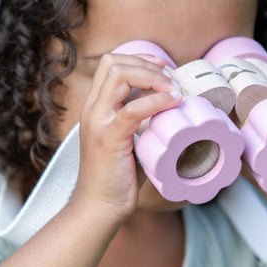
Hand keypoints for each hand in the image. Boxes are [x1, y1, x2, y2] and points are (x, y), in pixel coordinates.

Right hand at [72, 53, 180, 219]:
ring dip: (151, 76)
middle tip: (170, 78)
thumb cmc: (116, 178)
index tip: (162, 69)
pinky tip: (173, 102)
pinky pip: (132, 108)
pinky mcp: (109, 138)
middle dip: (146, 63)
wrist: (99, 207)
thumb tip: (168, 109)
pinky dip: (157, 100)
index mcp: (95, 108)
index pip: (109, 64)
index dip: (138, 60)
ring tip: (173, 89)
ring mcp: (98, 122)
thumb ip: (139, 122)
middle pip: (112, 62)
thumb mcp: (126, 141)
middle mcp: (92, 110)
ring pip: (119, 75)